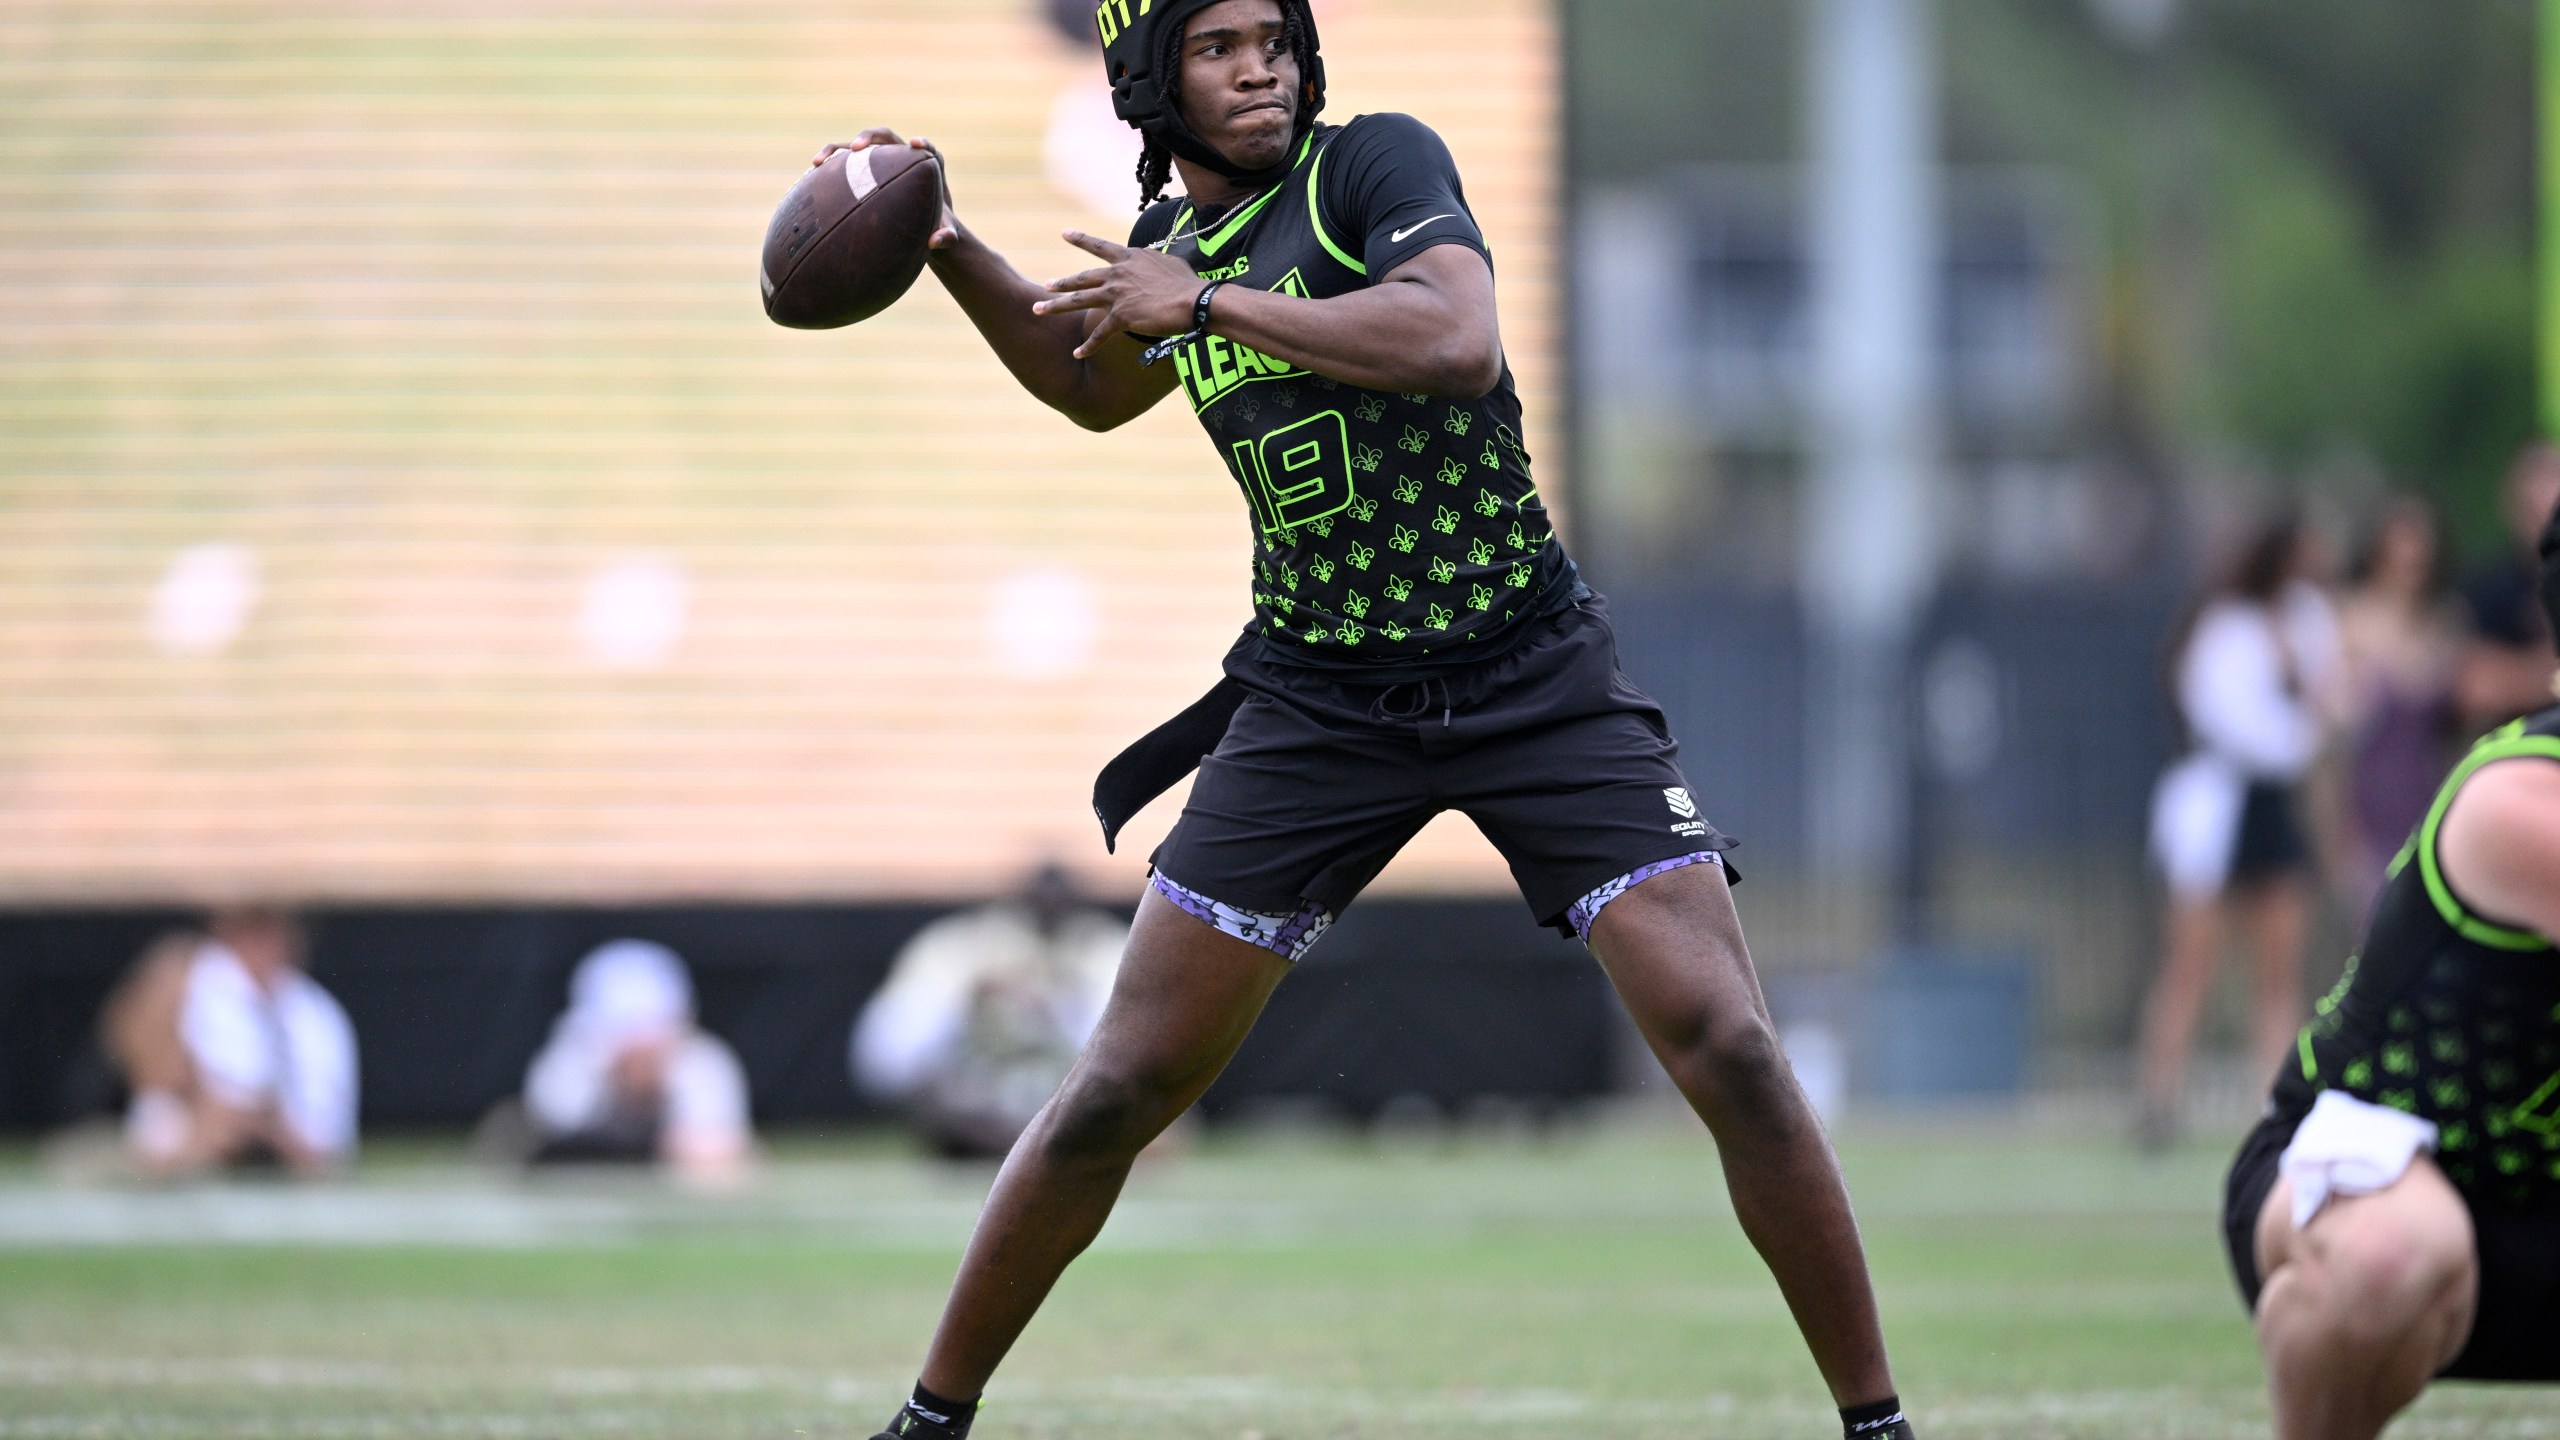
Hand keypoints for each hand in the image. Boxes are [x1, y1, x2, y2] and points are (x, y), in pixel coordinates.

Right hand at [810, 128, 957, 248]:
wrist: (920, 224)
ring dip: (836, 149)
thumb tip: (936, 242)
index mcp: (927, 166)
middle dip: (869, 138)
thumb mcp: (945, 235)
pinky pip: (842, 163)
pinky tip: (808, 180)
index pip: (927, 149)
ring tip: (817, 162)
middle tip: (856, 149)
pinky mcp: (862, 170)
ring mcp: (879, 161)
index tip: (916, 144)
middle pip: (885, 137)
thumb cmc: (934, 226)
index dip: (923, 144)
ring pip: (856, 147)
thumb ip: (947, 237)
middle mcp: (901, 156)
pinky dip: (827, 167)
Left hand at [1033, 231, 1207, 357]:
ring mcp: (1116, 295)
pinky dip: (1088, 346)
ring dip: (1056, 306)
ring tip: (1039, 309)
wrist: (1193, 300)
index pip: (1100, 247)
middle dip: (1062, 282)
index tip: (1065, 233)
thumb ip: (1153, 260)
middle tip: (1046, 285)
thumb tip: (1153, 259)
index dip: (1081, 239)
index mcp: (1129, 258)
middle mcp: (1117, 274)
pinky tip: (1077, 354)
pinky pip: (1099, 334)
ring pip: (1079, 300)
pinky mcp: (1121, 318)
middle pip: (1082, 278)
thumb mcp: (1168, 261)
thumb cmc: (1187, 283)